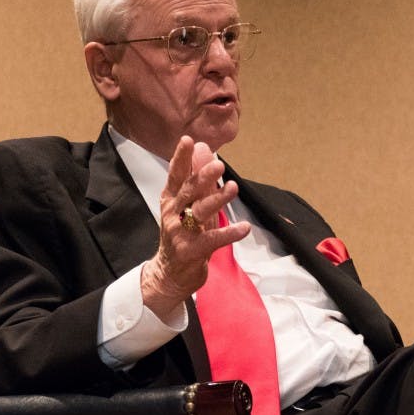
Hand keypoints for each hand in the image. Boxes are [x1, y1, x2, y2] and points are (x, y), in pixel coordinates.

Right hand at [140, 136, 250, 319]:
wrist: (169, 274)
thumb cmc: (182, 234)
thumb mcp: (187, 205)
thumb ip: (197, 179)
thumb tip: (205, 149)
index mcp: (170, 200)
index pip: (175, 176)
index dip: (180, 158)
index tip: (188, 141)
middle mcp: (173, 214)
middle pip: (187, 191)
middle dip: (202, 176)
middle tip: (218, 164)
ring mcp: (180, 233)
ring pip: (199, 212)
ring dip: (217, 199)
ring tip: (234, 187)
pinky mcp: (191, 251)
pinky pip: (212, 240)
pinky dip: (229, 233)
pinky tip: (244, 227)